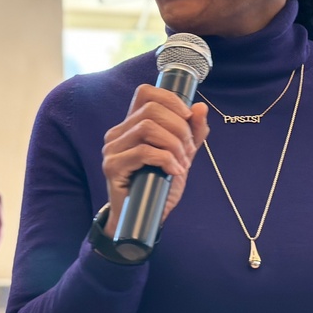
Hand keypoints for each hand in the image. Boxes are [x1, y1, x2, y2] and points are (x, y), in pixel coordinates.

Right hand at [99, 85, 208, 236]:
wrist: (144, 219)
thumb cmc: (159, 186)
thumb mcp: (181, 155)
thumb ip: (192, 133)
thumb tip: (200, 107)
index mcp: (132, 125)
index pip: (146, 93)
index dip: (170, 99)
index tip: (188, 118)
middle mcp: (118, 133)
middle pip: (152, 110)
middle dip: (179, 128)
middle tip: (188, 150)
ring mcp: (112, 149)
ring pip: (148, 128)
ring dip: (174, 145)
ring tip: (181, 163)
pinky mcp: (113, 167)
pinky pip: (143, 152)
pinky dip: (166, 159)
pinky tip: (174, 171)